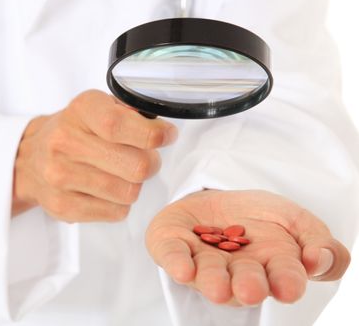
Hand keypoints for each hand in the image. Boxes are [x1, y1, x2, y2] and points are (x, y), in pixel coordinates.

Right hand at [12, 90, 177, 219]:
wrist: (30, 159)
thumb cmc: (74, 131)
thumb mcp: (97, 107)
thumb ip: (129, 113)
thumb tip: (160, 129)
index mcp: (80, 110)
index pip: (119, 125)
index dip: (152, 134)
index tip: (166, 136)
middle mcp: (65, 142)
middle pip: (136, 165)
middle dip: (151, 163)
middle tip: (145, 158)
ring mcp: (60, 176)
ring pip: (129, 192)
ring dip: (135, 185)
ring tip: (122, 174)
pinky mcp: (62, 206)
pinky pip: (116, 212)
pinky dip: (120, 203)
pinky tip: (107, 191)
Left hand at [146, 190, 350, 305]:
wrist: (216, 198)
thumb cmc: (258, 216)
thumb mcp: (295, 218)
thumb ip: (316, 239)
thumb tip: (317, 261)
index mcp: (270, 267)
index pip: (284, 278)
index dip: (287, 282)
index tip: (289, 288)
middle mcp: (236, 271)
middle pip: (244, 282)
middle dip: (247, 285)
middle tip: (250, 290)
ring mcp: (203, 261)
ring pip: (209, 274)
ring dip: (213, 280)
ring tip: (218, 288)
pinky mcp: (173, 247)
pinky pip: (173, 256)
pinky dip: (177, 262)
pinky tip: (183, 269)